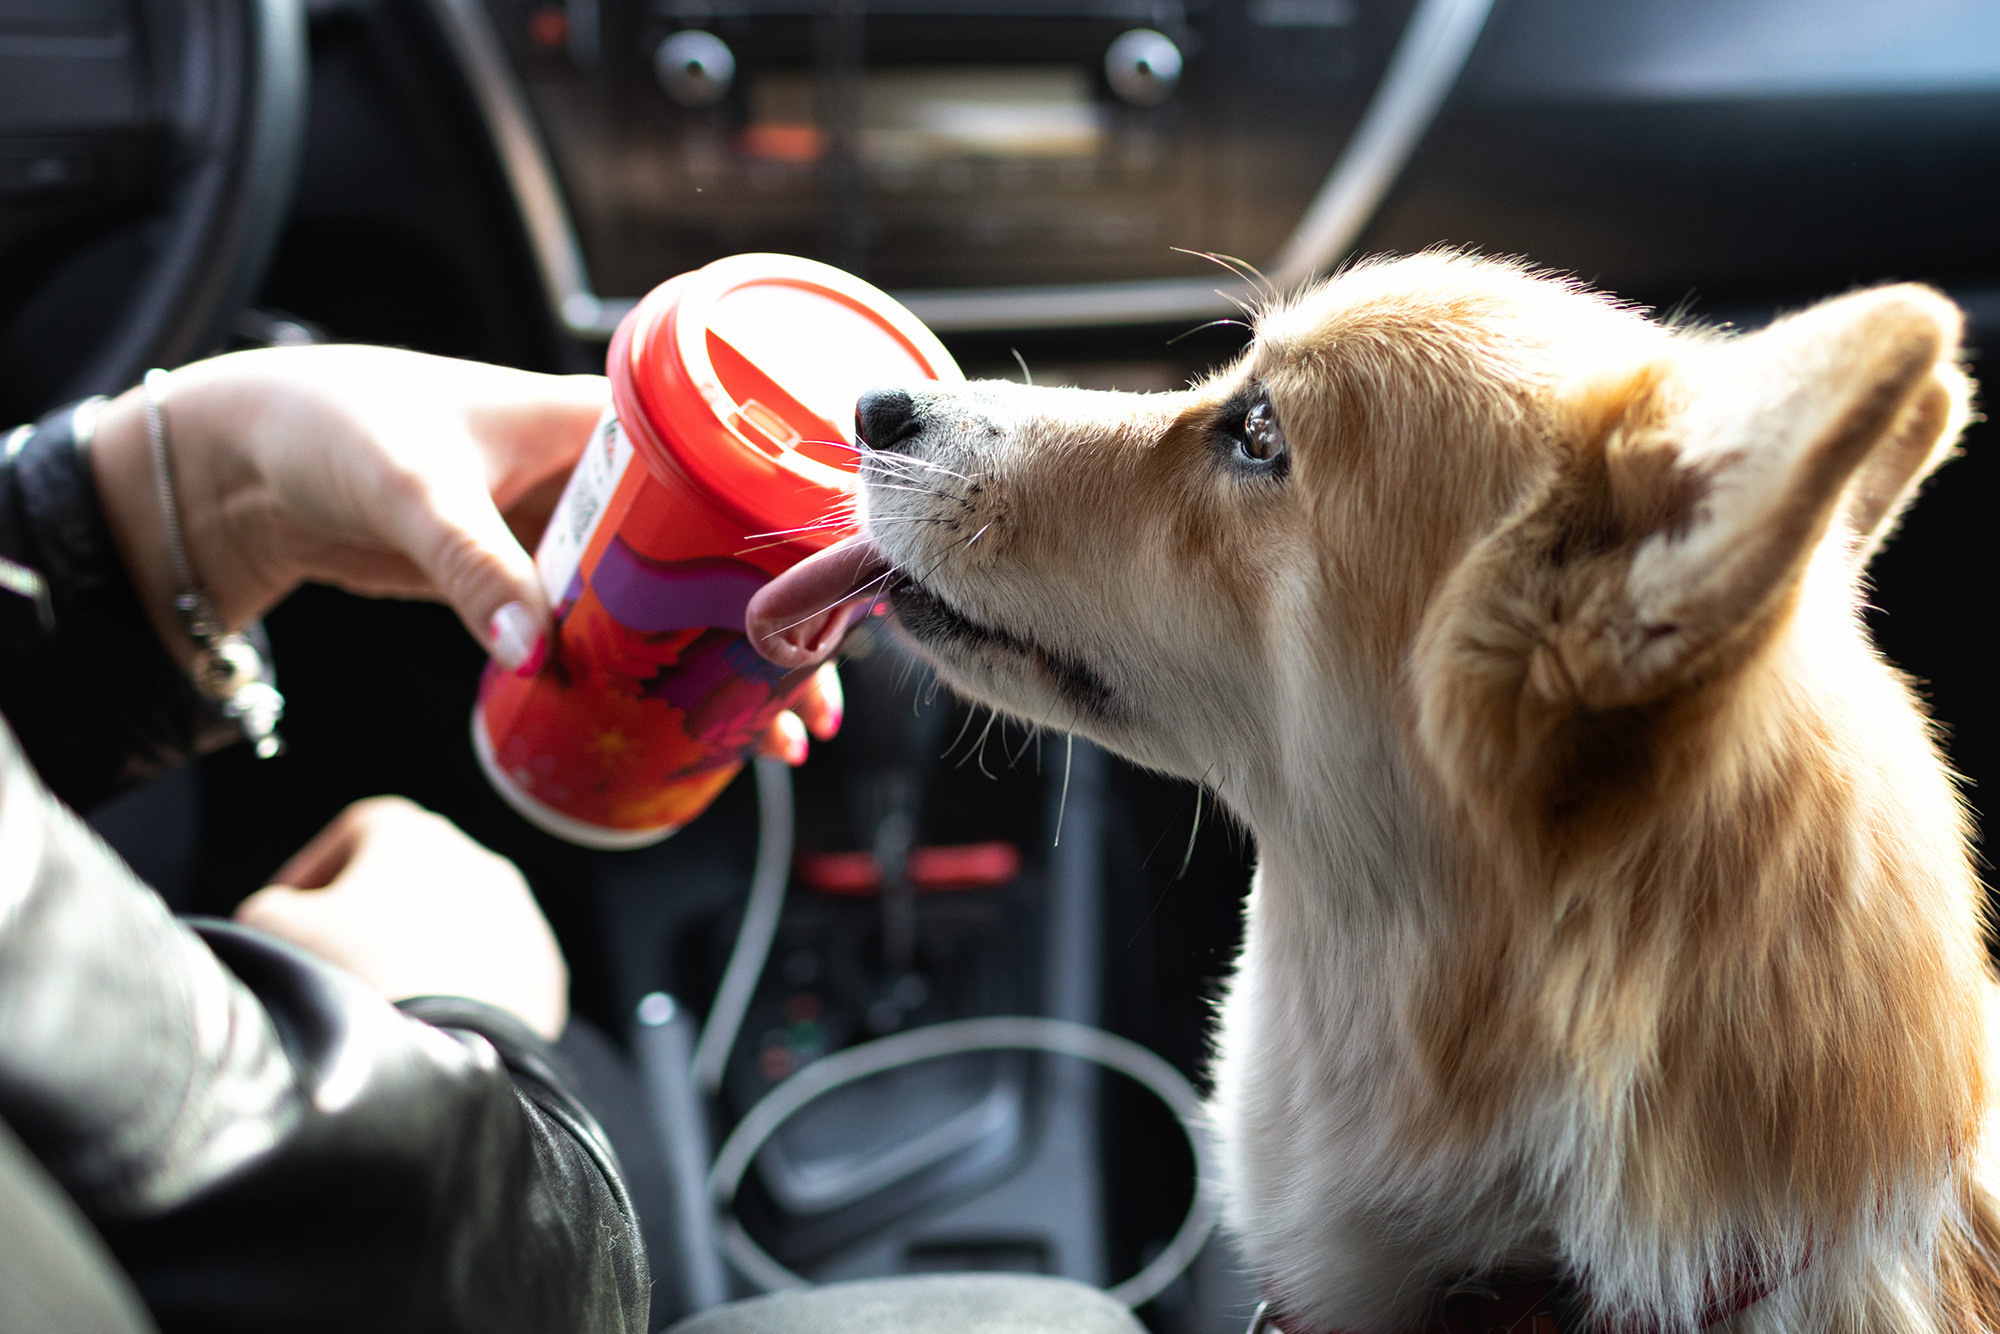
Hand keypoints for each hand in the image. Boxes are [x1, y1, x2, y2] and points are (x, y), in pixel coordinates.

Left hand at [88, 345, 843, 761]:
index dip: (786, 537)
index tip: (824, 604)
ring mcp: (577, 534)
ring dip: (727, 669)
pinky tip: (689, 730)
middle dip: (775, 631)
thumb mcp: (412, 488)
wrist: (248, 462)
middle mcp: (607, 477)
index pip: (729, 466)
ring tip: (774, 740)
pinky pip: (622, 633)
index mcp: (602, 421)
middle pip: (724, 557)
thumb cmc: (336, 428)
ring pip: (681, 605)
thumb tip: (538, 655)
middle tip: (810, 706)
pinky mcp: (539, 580)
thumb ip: (471, 566)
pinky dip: (658, 678)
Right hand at [235, 797, 568, 1038]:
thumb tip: (279, 913)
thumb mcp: (269, 928)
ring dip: (421, 949)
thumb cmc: (349, 978)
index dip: (314, 869)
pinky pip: (496, 970)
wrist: (439, 1061)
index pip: (356, 832)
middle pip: (413, 877)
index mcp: (412, 832)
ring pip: (459, 924)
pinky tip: (434, 1023)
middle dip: (370, 913)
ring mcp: (521, 914)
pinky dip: (465, 988)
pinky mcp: (547, 969)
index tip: (289, 910)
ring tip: (385, 998)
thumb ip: (266, 905)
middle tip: (332, 959)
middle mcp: (478, 858)